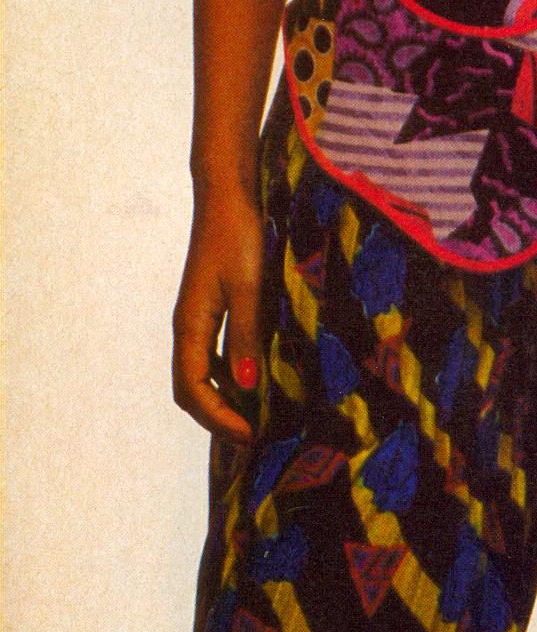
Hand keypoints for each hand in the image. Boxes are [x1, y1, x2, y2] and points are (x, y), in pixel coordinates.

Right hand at [172, 180, 265, 445]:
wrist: (228, 194)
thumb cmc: (240, 235)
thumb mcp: (249, 287)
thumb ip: (246, 336)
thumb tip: (244, 387)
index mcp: (190, 325)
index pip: (192, 388)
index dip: (218, 418)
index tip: (250, 435)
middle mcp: (187, 326)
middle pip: (190, 388)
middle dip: (217, 417)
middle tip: (254, 437)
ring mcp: (197, 317)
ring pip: (199, 373)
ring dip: (221, 400)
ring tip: (254, 417)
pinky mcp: (211, 306)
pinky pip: (210, 354)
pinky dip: (226, 376)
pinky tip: (253, 379)